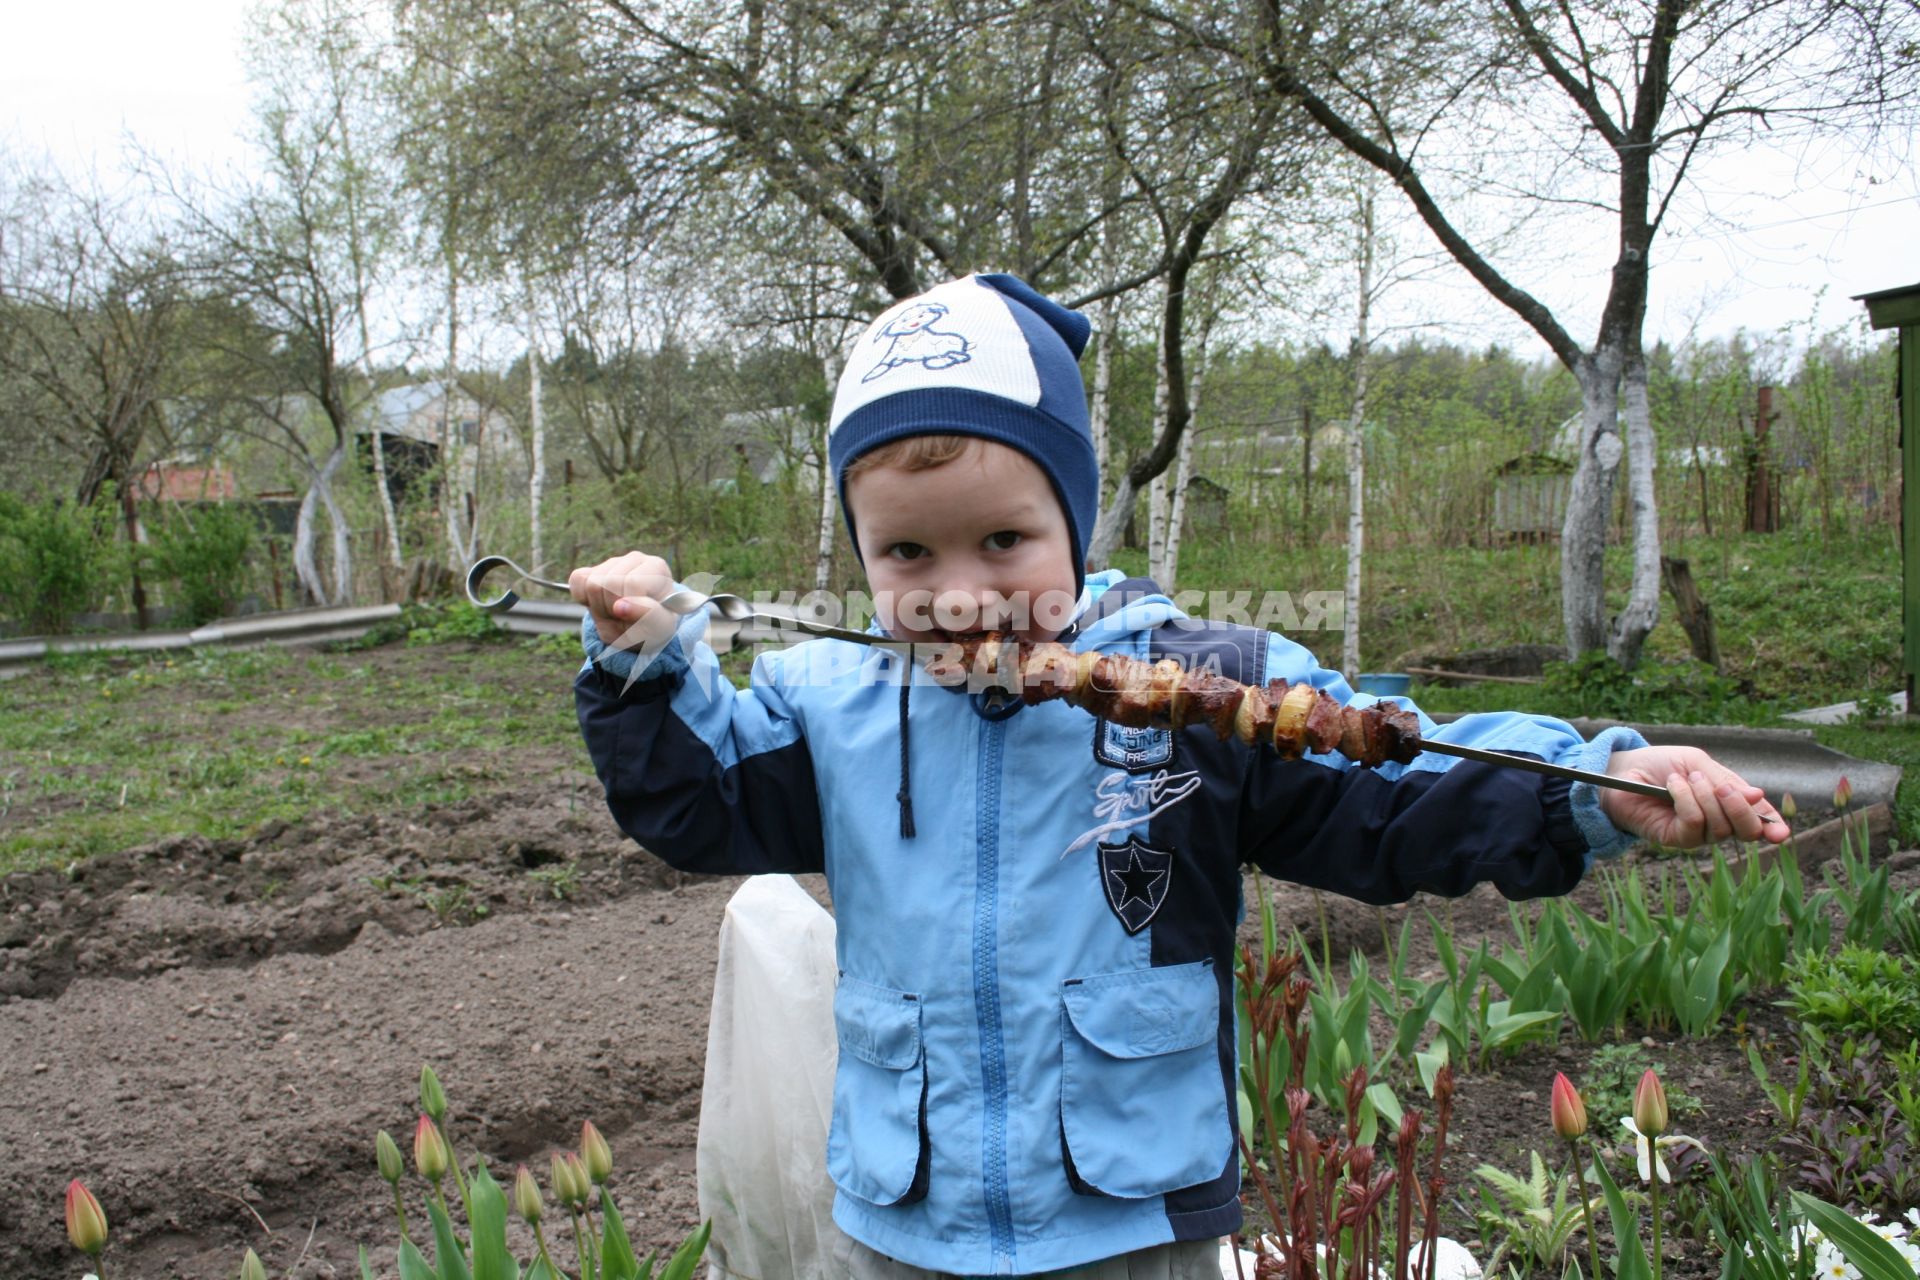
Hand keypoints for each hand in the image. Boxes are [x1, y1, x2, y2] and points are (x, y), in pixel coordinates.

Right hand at [568, 551, 676, 650]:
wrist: (640, 629)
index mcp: (657, 568)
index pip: (632, 583)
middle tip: (624, 618)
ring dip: (599, 607)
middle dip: (612, 608)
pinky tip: (599, 604)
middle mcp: (635, 558)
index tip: (638, 616)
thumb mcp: (658, 628)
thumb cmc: (652, 626)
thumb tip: (620, 607)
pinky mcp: (592, 568)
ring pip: (591, 583)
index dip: (629, 607)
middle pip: (609, 582)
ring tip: (615, 612)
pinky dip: (582, 598)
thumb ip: (648, 616)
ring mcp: (613, 562)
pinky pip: (577, 580)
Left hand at [1597, 745, 1790, 847]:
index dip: (1772, 825)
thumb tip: (1760, 797)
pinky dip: (1686, 801)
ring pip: (1721, 826)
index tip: (1782, 833)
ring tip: (1685, 779)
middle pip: (1747, 830)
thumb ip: (1728, 781)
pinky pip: (1694, 824)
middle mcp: (1717, 822)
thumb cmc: (1661, 765)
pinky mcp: (1676, 839)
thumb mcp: (1698, 764)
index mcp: (1728, 802)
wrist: (1623, 771)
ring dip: (1704, 796)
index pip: (1758, 818)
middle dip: (1739, 807)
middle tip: (1720, 786)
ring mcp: (1698, 833)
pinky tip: (1672, 787)